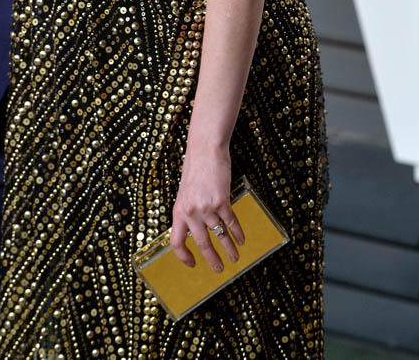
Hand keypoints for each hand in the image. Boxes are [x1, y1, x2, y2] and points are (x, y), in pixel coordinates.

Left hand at [170, 144, 244, 272]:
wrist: (205, 150)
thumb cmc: (195, 168)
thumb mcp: (185, 192)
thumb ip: (188, 210)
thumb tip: (196, 229)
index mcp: (178, 211)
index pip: (176, 242)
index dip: (183, 256)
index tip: (192, 264)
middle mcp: (191, 212)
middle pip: (202, 244)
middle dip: (212, 260)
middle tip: (219, 269)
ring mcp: (206, 207)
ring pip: (219, 235)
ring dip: (229, 249)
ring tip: (235, 258)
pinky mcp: (221, 201)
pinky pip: (231, 222)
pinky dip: (238, 233)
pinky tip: (242, 239)